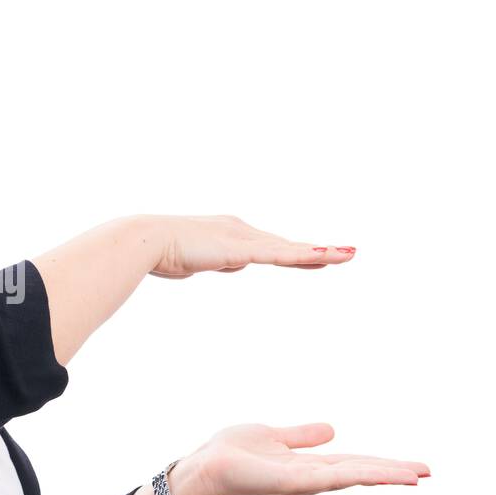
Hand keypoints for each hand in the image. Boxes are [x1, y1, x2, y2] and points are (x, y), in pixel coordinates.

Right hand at [145, 214, 355, 278]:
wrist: (146, 240)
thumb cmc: (160, 252)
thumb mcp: (193, 261)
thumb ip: (212, 261)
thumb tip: (224, 263)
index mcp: (230, 233)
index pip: (269, 247)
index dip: (296, 253)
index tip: (318, 257)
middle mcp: (241, 231)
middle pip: (286, 246)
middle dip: (318, 251)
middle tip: (347, 253)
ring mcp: (242, 239)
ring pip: (289, 248)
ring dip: (322, 253)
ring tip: (349, 255)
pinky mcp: (240, 249)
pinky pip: (278, 254)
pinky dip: (302, 256)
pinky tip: (324, 257)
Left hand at [172, 422, 429, 494]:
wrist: (203, 466)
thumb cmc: (232, 453)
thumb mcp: (274, 436)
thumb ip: (301, 436)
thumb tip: (332, 430)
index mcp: (309, 466)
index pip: (355, 464)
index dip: (384, 465)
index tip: (415, 468)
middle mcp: (310, 478)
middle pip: (360, 473)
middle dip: (393, 473)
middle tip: (428, 473)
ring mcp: (302, 483)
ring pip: (350, 476)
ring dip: (381, 476)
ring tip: (414, 476)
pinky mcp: (289, 483)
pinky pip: (326, 478)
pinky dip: (351, 476)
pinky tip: (372, 474)